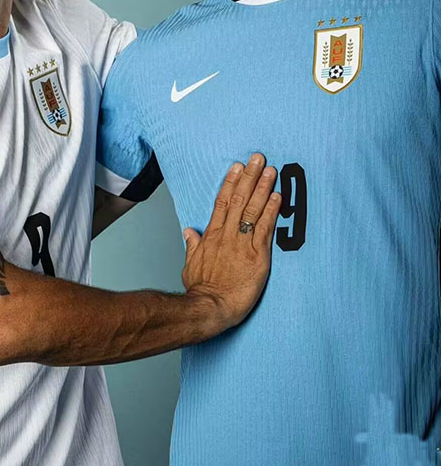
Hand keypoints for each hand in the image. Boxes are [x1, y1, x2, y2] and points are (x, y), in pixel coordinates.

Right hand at [182, 154, 280, 332]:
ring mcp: (242, 244)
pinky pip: (265, 229)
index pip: (222, 202)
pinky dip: (271, 211)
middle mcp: (227, 235)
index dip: (231, 182)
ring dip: (262, 188)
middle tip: (257, 158)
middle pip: (239, 199)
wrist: (210, 307)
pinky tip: (278, 197)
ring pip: (253, 209)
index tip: (237, 167)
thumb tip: (188, 231)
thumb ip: (192, 245)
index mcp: (211, 236)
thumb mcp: (190, 264)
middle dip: (249, 176)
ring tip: (270, 170)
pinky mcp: (257, 256)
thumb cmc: (201, 290)